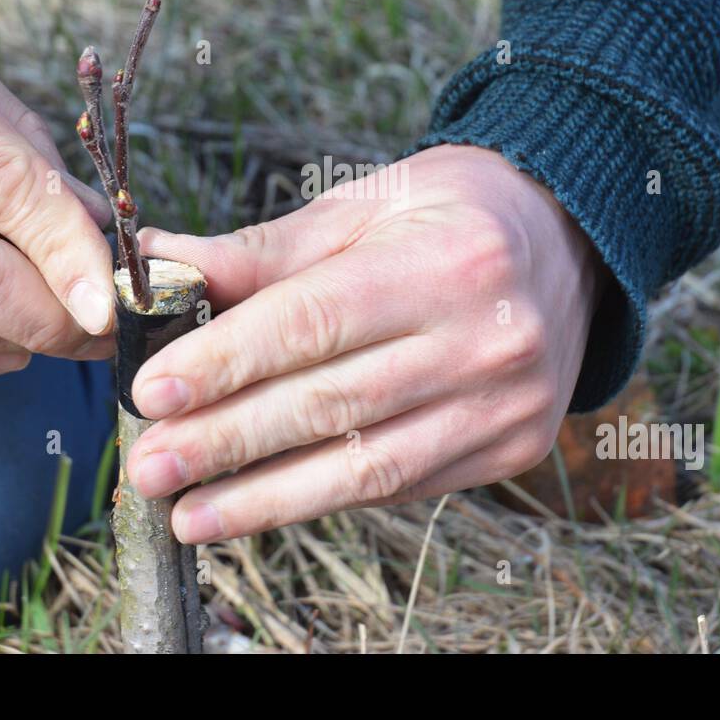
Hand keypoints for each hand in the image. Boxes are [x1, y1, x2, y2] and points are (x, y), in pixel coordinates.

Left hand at [126, 143, 605, 541]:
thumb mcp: (365, 205)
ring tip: (189, 513)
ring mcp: (509, 402)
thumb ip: (264, 251)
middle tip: (150, 465)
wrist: (569, 243)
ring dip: (266, 498)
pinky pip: (401, 483)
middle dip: (228, 440)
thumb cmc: (454, 212)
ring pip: (367, 466)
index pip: (317, 321)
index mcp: (449, 259)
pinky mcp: (512, 446)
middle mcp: (488, 337)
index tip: (154, 390)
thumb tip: (160, 266)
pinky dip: (323, 497)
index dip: (229, 361)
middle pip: (334, 404)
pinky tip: (261, 504)